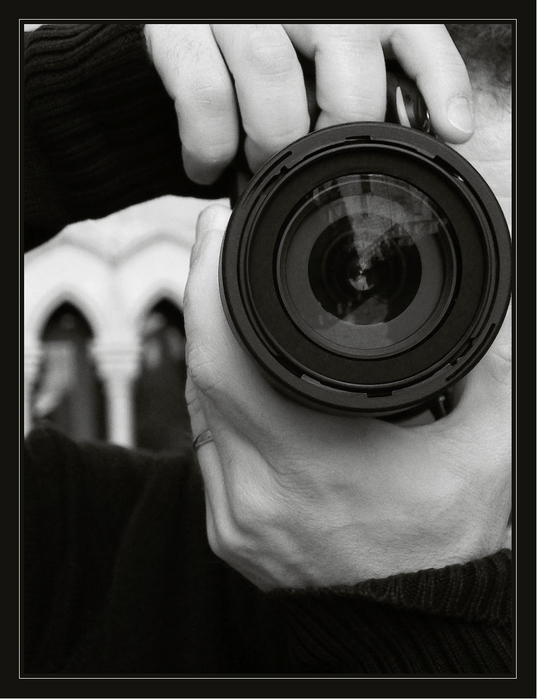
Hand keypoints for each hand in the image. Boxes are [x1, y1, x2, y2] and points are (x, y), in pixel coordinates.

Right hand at [144, 23, 474, 183]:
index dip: (438, 81)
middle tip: (308, 164)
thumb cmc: (244, 69)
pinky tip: (207, 165)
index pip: (410, 33)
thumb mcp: (308, 69)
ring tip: (254, 165)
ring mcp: (237, 13)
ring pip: (271, 76)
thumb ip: (346, 90)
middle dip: (333, 131)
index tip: (455, 129)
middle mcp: (296, 1)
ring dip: (267, 143)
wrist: (162, 46)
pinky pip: (204, 95)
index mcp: (342, 11)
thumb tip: (398, 146)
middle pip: (345, 61)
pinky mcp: (178, 30)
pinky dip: (208, 146)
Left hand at [183, 203, 510, 591]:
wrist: (412, 627)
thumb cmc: (443, 549)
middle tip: (222, 251)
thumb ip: (488, 378)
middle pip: (199, 372)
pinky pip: (207, 450)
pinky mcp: (227, 531)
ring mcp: (231, 516)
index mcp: (307, 463)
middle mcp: (252, 492)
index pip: (225, 354)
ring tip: (231, 307)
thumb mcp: (483, 454)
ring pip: (197, 409)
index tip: (217, 228)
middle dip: (205, 302)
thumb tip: (486, 319)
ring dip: (210, 353)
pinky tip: (239, 382)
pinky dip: (217, 405)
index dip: (209, 281)